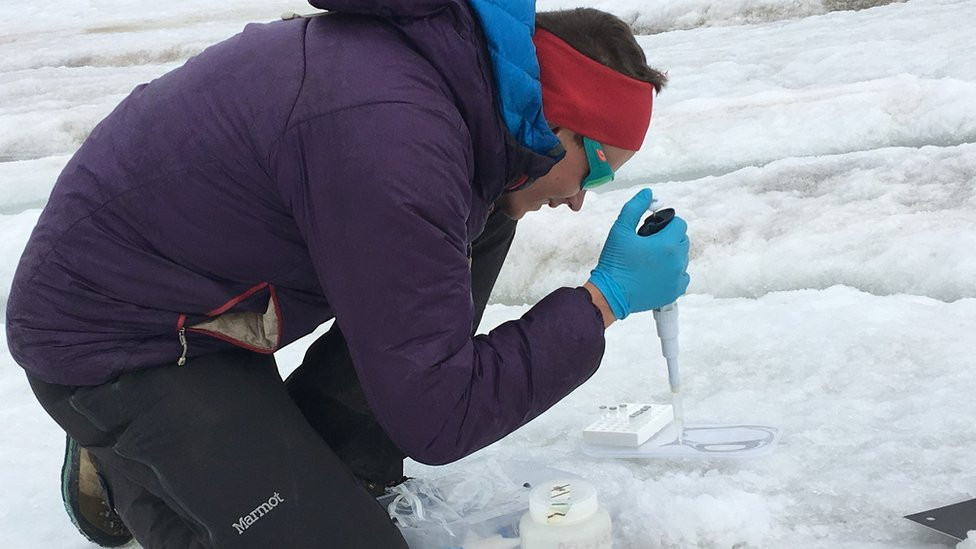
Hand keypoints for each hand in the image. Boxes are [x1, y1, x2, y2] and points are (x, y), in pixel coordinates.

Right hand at [588, 188, 689, 319]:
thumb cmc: (614, 263)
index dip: (666, 223)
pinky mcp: (675, 291)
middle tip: (650, 243)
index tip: (652, 230)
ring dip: (671, 255)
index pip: (679, 224)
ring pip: (682, 258)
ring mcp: (677, 278)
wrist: (610, 294)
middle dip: (669, 237)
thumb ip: (635, 208)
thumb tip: (648, 193)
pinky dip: (673, 272)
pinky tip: (657, 272)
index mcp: (667, 244)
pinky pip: (682, 276)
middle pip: (682, 240)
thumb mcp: (620, 230)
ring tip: (651, 259)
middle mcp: (677, 261)